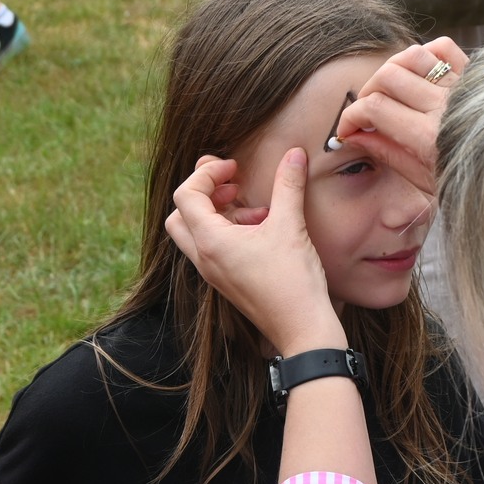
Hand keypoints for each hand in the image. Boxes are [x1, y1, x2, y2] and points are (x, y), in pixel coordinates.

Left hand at [164, 151, 343, 354]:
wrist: (303, 329)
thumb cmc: (294, 282)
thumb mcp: (291, 227)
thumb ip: (288, 186)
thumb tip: (294, 154)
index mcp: (210, 242)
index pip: (186, 195)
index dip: (207, 174)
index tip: (235, 168)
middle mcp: (204, 258)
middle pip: (180, 215)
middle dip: (203, 193)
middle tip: (232, 185)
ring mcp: (213, 273)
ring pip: (195, 233)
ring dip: (217, 213)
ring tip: (254, 208)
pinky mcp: (226, 282)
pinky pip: (213, 249)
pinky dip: (228, 232)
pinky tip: (261, 230)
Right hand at [333, 37, 467, 195]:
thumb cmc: (467, 182)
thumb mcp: (423, 180)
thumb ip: (388, 153)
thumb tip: (354, 135)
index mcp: (428, 137)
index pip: (374, 108)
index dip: (352, 115)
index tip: (348, 128)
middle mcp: (443, 107)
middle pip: (387, 76)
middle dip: (367, 92)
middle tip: (367, 111)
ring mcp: (460, 87)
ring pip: (411, 56)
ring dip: (392, 70)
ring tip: (390, 90)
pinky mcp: (475, 76)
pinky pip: (444, 47)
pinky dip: (426, 53)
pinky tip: (420, 73)